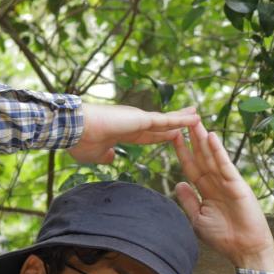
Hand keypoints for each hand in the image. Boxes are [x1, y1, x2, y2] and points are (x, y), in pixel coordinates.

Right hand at [71, 103, 199, 164]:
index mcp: (125, 132)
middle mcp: (133, 123)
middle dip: (176, 124)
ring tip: (198, 116)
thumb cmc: (80, 141)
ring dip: (183, 119)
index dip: (162, 136)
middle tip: (191, 119)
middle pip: (162, 125)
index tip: (173, 136)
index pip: (149, 136)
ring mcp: (138, 119)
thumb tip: (111, 158)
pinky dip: (182, 119)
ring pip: (166, 121)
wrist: (75, 130)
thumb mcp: (96, 154)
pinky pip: (166, 120)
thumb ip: (105, 155)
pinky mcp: (141, 119)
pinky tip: (195, 118)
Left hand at [171, 121, 273, 271]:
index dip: (182, 152)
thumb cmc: (224, 237)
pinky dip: (218, 151)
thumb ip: (188, 201)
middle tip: (184, 118)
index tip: (171, 136)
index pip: (191, 167)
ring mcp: (228, 182)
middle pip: (201, 157)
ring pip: (212, 157)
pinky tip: (211, 138)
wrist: (245, 249)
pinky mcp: (238, 185)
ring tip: (195, 121)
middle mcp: (217, 183)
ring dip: (203, 139)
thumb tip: (177, 183)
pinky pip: (225, 165)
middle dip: (192, 139)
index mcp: (206, 191)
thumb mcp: (198, 219)